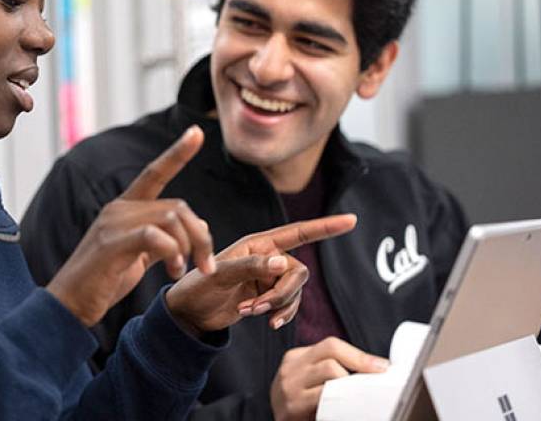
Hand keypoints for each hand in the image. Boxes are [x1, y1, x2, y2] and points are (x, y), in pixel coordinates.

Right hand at [47, 126, 215, 326]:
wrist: (68, 305)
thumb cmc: (102, 282)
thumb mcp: (139, 257)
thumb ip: (165, 238)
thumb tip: (200, 224)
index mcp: (124, 208)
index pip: (154, 173)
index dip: (177, 153)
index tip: (197, 132)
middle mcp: (118, 209)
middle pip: (178, 206)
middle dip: (200, 237)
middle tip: (206, 265)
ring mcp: (113, 224)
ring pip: (171, 218)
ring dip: (190, 247)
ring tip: (183, 271)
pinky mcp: (111, 244)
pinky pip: (155, 236)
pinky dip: (173, 253)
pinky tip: (172, 271)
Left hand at [165, 215, 356, 334]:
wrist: (188, 313)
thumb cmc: (197, 286)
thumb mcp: (221, 274)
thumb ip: (252, 266)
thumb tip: (284, 263)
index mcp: (257, 243)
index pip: (298, 232)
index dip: (325, 226)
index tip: (351, 220)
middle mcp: (267, 257)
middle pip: (298, 272)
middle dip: (282, 293)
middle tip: (257, 309)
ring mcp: (268, 278)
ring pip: (294, 292)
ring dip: (277, 307)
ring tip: (250, 312)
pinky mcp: (268, 296)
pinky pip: (289, 305)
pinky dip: (279, 315)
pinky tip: (261, 320)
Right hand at [270, 337, 388, 420]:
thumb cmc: (299, 406)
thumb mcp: (308, 380)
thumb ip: (329, 369)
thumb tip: (371, 367)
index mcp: (296, 358)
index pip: (331, 345)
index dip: (360, 355)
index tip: (382, 366)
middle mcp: (290, 370)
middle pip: (331, 357)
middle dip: (358, 367)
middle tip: (375, 383)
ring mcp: (289, 388)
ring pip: (330, 375)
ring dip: (350, 387)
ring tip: (360, 397)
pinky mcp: (293, 408)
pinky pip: (324, 401)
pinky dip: (341, 405)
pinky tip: (346, 410)